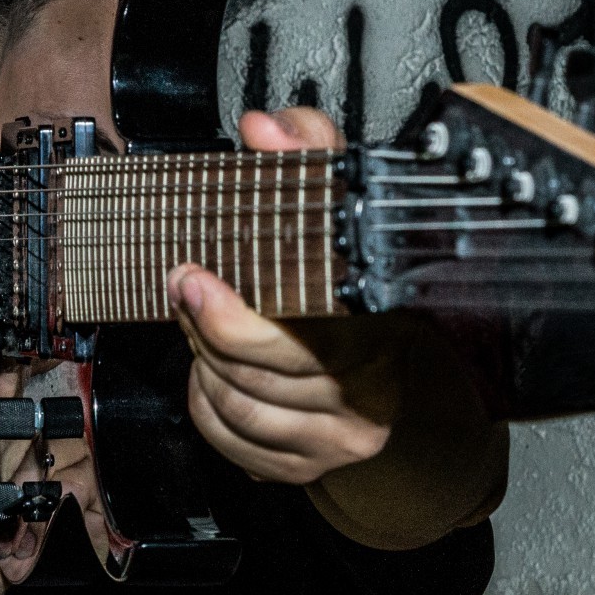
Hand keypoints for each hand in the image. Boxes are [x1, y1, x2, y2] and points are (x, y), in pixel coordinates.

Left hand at [162, 107, 398, 485]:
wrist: (412, 357)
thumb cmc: (364, 278)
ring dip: (203, 369)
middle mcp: (366, 395)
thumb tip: (264, 129)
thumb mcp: (343, 201)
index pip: (301, 343)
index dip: (232, 320)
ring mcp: (340, 437)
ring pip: (243, 412)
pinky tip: (212, 377)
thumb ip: (308, 152)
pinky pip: (237, 447)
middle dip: (204, 331)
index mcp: (380, 332)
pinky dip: (210, 412)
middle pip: (258, 377)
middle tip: (182, 288)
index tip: (193, 279)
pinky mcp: (311, 464)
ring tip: (198, 328)